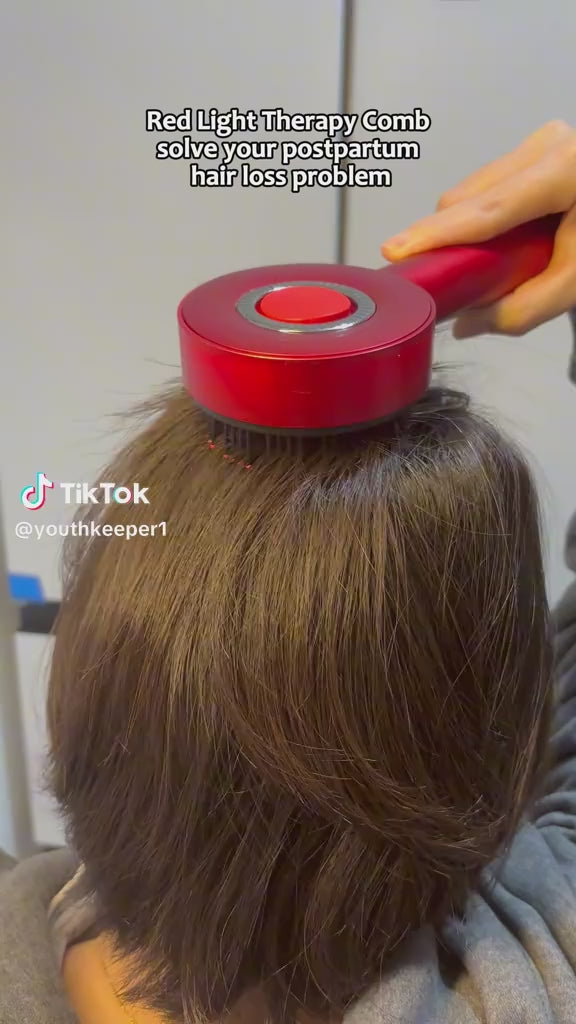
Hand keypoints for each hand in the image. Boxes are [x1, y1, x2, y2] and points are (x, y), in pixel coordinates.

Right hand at [381, 121, 575, 337]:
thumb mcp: (575, 282)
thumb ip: (523, 309)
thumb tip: (465, 324)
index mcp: (566, 172)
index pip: (491, 209)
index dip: (440, 234)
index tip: (397, 251)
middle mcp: (547, 147)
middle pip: (468, 198)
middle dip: (446, 240)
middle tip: (445, 280)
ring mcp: (537, 143)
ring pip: (469, 192)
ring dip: (463, 231)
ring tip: (486, 262)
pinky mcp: (530, 150)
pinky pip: (482, 187)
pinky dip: (478, 220)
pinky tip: (497, 241)